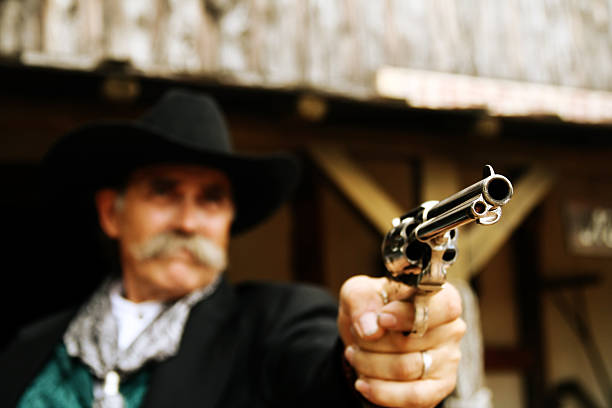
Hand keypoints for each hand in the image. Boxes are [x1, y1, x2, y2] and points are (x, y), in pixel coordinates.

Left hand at [338, 276, 464, 407]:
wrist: (369, 335)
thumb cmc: (371, 307)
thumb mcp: (359, 292)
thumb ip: (361, 300)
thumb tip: (371, 329)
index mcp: (442, 297)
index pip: (442, 308)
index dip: (409, 315)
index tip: (382, 319)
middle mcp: (452, 328)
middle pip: (411, 341)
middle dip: (372, 342)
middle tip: (357, 336)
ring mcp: (448, 360)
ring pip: (406, 369)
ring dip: (369, 364)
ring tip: (354, 354)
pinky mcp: (439, 387)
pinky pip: (413, 396)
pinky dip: (382, 392)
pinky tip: (362, 382)